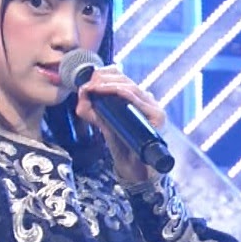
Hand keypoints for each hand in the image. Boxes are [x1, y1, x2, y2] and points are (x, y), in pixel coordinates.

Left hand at [74, 64, 166, 183]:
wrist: (133, 168)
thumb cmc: (121, 145)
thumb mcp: (104, 123)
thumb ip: (93, 110)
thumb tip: (82, 94)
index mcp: (138, 100)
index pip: (123, 78)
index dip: (105, 74)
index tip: (89, 79)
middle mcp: (148, 101)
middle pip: (125, 80)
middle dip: (103, 79)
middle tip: (87, 84)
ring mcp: (155, 108)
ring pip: (130, 86)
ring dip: (108, 84)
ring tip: (93, 87)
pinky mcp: (157, 116)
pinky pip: (137, 98)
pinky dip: (120, 92)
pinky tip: (106, 90)